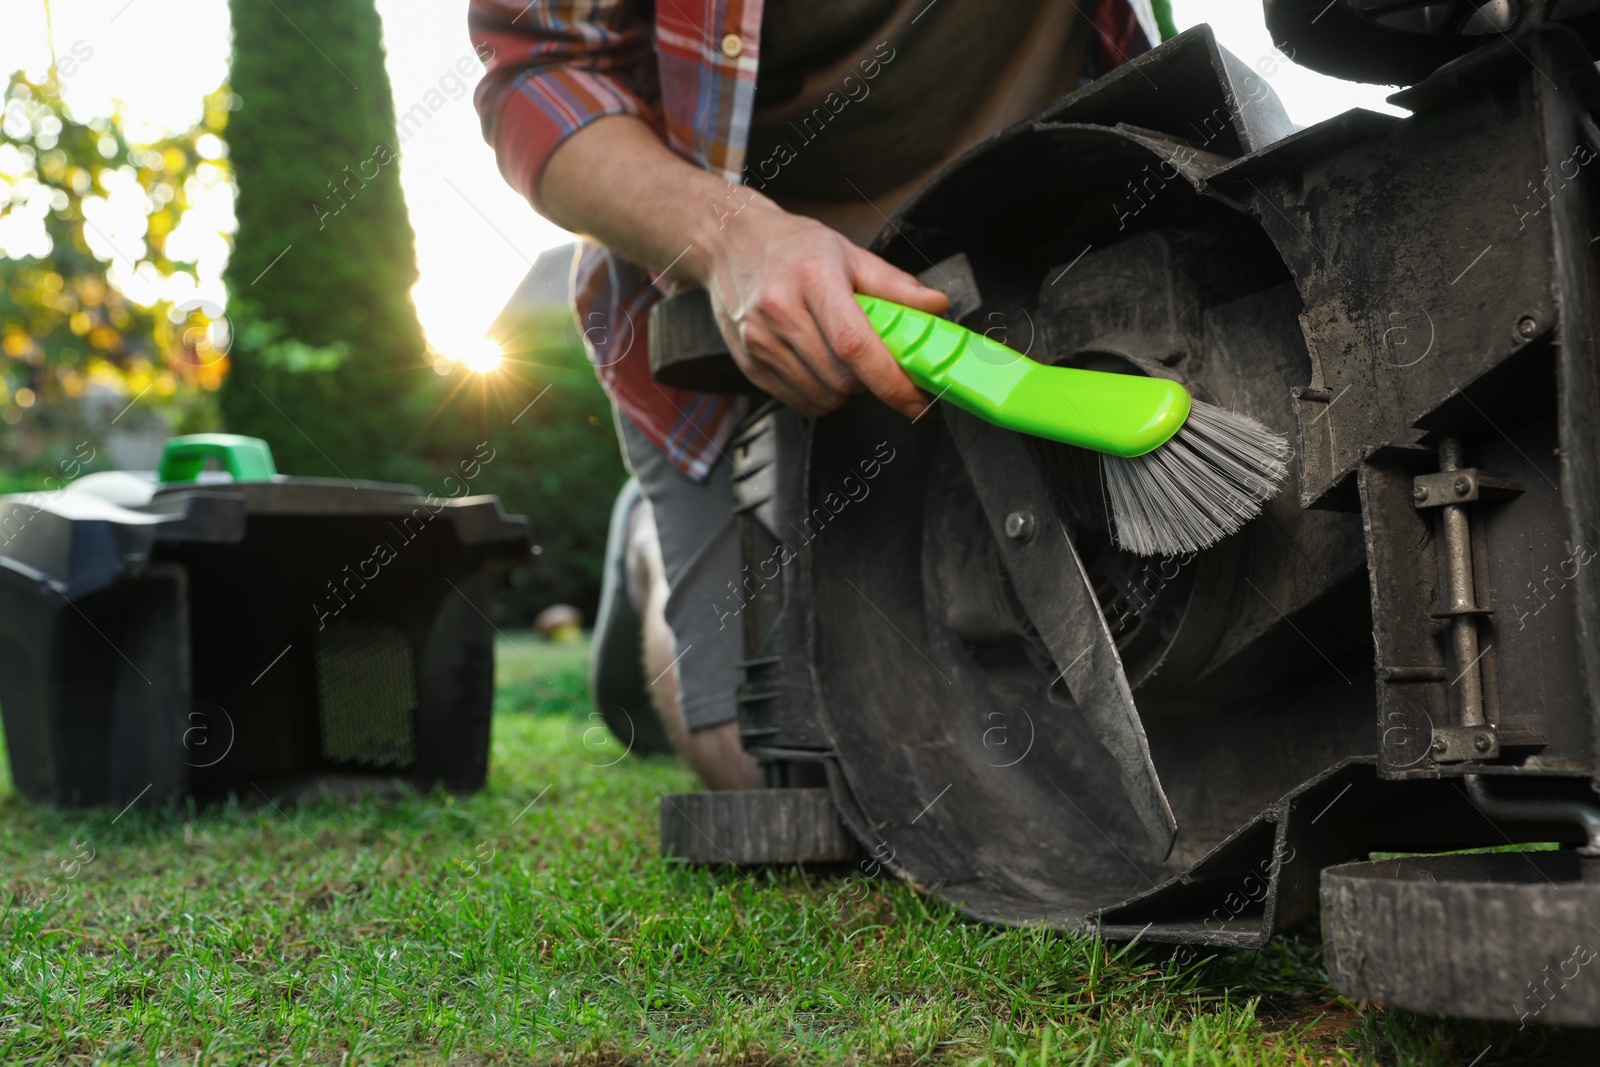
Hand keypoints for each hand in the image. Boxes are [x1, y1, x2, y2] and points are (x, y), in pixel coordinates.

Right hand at [692, 195, 949, 417]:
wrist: (729, 244)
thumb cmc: (793, 248)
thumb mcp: (848, 253)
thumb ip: (896, 286)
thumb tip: (937, 308)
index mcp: (811, 278)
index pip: (854, 345)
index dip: (890, 380)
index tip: (916, 398)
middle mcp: (778, 311)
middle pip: (841, 378)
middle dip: (871, 381)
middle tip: (877, 360)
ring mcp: (759, 341)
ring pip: (822, 396)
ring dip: (846, 390)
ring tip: (843, 357)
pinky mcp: (749, 364)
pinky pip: (800, 401)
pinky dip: (821, 394)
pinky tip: (819, 364)